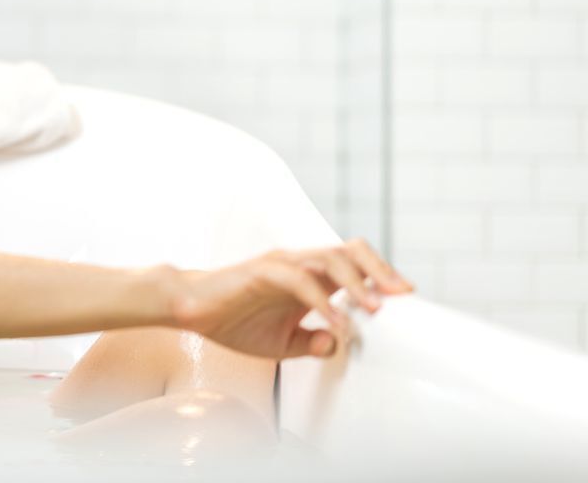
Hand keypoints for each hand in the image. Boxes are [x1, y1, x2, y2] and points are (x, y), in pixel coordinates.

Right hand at [167, 239, 413, 359]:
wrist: (190, 309)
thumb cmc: (232, 321)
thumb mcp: (280, 345)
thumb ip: (310, 344)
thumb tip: (337, 345)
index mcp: (307, 278)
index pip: (353, 265)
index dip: (382, 276)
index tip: (407, 297)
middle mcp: (299, 264)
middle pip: (349, 252)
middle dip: (380, 271)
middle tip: (402, 295)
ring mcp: (281, 264)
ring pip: (328, 259)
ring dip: (356, 284)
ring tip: (374, 309)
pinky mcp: (261, 271)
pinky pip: (298, 280)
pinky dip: (320, 300)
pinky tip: (332, 320)